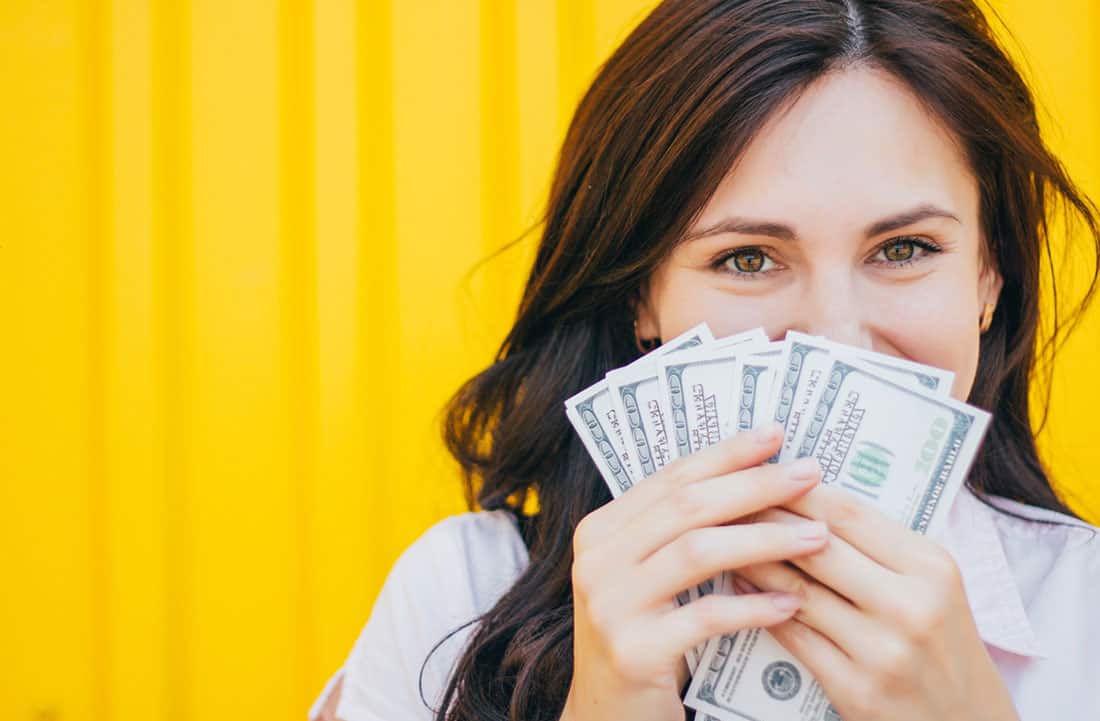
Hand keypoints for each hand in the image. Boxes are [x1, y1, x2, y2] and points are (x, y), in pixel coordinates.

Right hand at [562, 424, 827, 720]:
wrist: (605, 718)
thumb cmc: (642, 641)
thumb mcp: (646, 579)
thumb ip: (677, 535)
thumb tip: (751, 480)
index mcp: (601, 531)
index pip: (671, 478)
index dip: (725, 454)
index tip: (775, 436)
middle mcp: (596, 560)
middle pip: (687, 506)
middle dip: (755, 485)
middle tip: (810, 474)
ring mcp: (609, 605)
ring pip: (698, 552)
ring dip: (765, 539)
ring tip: (817, 537)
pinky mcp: (633, 651)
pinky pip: (706, 616)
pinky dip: (754, 606)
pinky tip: (792, 602)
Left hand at [733, 484, 1019, 720]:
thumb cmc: (941, 643)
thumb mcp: (931, 585)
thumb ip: (877, 547)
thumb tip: (803, 499)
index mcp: (931, 566)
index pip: (848, 512)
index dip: (795, 490)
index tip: (759, 475)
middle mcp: (910, 605)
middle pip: (817, 546)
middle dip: (763, 520)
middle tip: (726, 504)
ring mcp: (883, 650)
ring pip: (796, 590)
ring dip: (751, 562)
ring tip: (721, 542)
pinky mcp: (857, 689)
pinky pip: (793, 635)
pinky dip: (757, 607)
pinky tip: (737, 589)